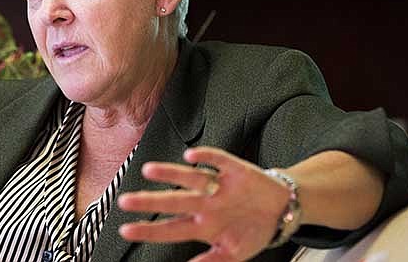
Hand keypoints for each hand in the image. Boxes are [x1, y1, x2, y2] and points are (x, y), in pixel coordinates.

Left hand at [117, 147, 290, 261]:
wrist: (282, 209)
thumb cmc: (253, 229)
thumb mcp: (234, 254)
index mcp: (203, 225)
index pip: (171, 229)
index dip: (149, 231)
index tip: (126, 230)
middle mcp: (206, 203)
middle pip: (174, 202)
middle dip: (150, 203)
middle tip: (124, 201)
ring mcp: (219, 186)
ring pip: (191, 179)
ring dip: (172, 174)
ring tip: (150, 170)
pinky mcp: (235, 170)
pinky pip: (219, 161)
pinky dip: (206, 157)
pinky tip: (191, 155)